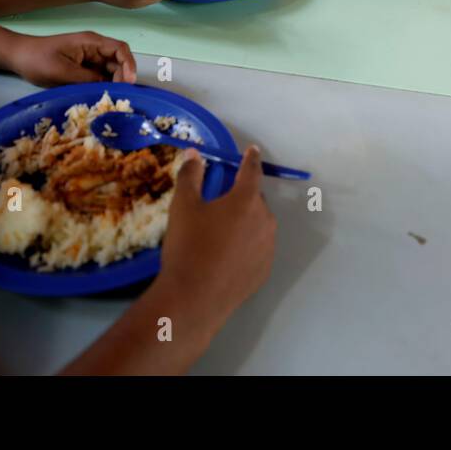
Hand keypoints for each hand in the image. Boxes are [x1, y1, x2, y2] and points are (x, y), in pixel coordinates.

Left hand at [8, 31, 136, 85]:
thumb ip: (88, 79)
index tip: (129, 82)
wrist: (18, 57)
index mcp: (91, 42)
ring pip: (110, 71)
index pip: (120, 49)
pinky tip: (100, 96)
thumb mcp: (63, 72)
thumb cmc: (38, 60)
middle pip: (118, 61)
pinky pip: (99, 76)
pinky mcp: (82, 68)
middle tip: (118, 96)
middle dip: (122, 77)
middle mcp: (93, 48)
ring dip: (113, 83)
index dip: (129, 64)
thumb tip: (108, 87)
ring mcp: (88, 58)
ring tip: (110, 98)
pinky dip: (103, 85)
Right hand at [155, 146, 276, 336]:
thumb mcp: (183, 206)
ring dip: (245, 223)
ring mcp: (268, 247)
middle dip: (240, 198)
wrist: (194, 298)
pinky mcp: (265, 270)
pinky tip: (226, 257)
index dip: (251, 159)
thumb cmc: (188, 247)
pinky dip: (247, 246)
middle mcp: (265, 220)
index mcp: (246, 200)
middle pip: (254, 200)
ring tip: (219, 236)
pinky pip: (258, 248)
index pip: (252, 171)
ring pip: (258, 225)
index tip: (253, 151)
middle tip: (218, 207)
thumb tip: (194, 154)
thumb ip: (190, 175)